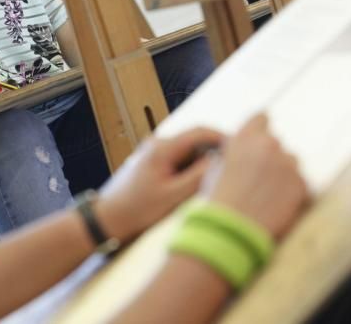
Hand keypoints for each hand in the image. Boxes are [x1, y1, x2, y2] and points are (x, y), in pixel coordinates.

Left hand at [95, 128, 223, 243]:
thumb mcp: (174, 195)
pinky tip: (196, 186)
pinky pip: (180, 159)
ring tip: (214, 181)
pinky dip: (192, 169)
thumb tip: (222, 160)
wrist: (110, 218)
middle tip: (231, 171)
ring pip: (190, 151)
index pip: (201, 131)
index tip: (240, 151)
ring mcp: (155, 151)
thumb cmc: (138, 209)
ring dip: (203, 163)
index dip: (223, 138)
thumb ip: (199, 176)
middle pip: (196, 140)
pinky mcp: (154, 161)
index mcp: (163, 147)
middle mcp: (158, 143)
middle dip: (214, 153)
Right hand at [204, 114, 307, 238]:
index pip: (261, 118)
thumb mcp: (220, 166)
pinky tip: (277, 206)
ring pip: (291, 164)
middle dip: (272, 159)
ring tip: (268, 196)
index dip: (261, 130)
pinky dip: (292, 194)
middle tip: (260, 181)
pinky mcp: (301, 183)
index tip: (260, 141)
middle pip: (277, 145)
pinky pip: (300, 184)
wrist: (232, 228)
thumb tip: (249, 152)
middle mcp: (268, 144)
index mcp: (245, 137)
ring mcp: (288, 163)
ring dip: (284, 175)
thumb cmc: (221, 200)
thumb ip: (237, 152)